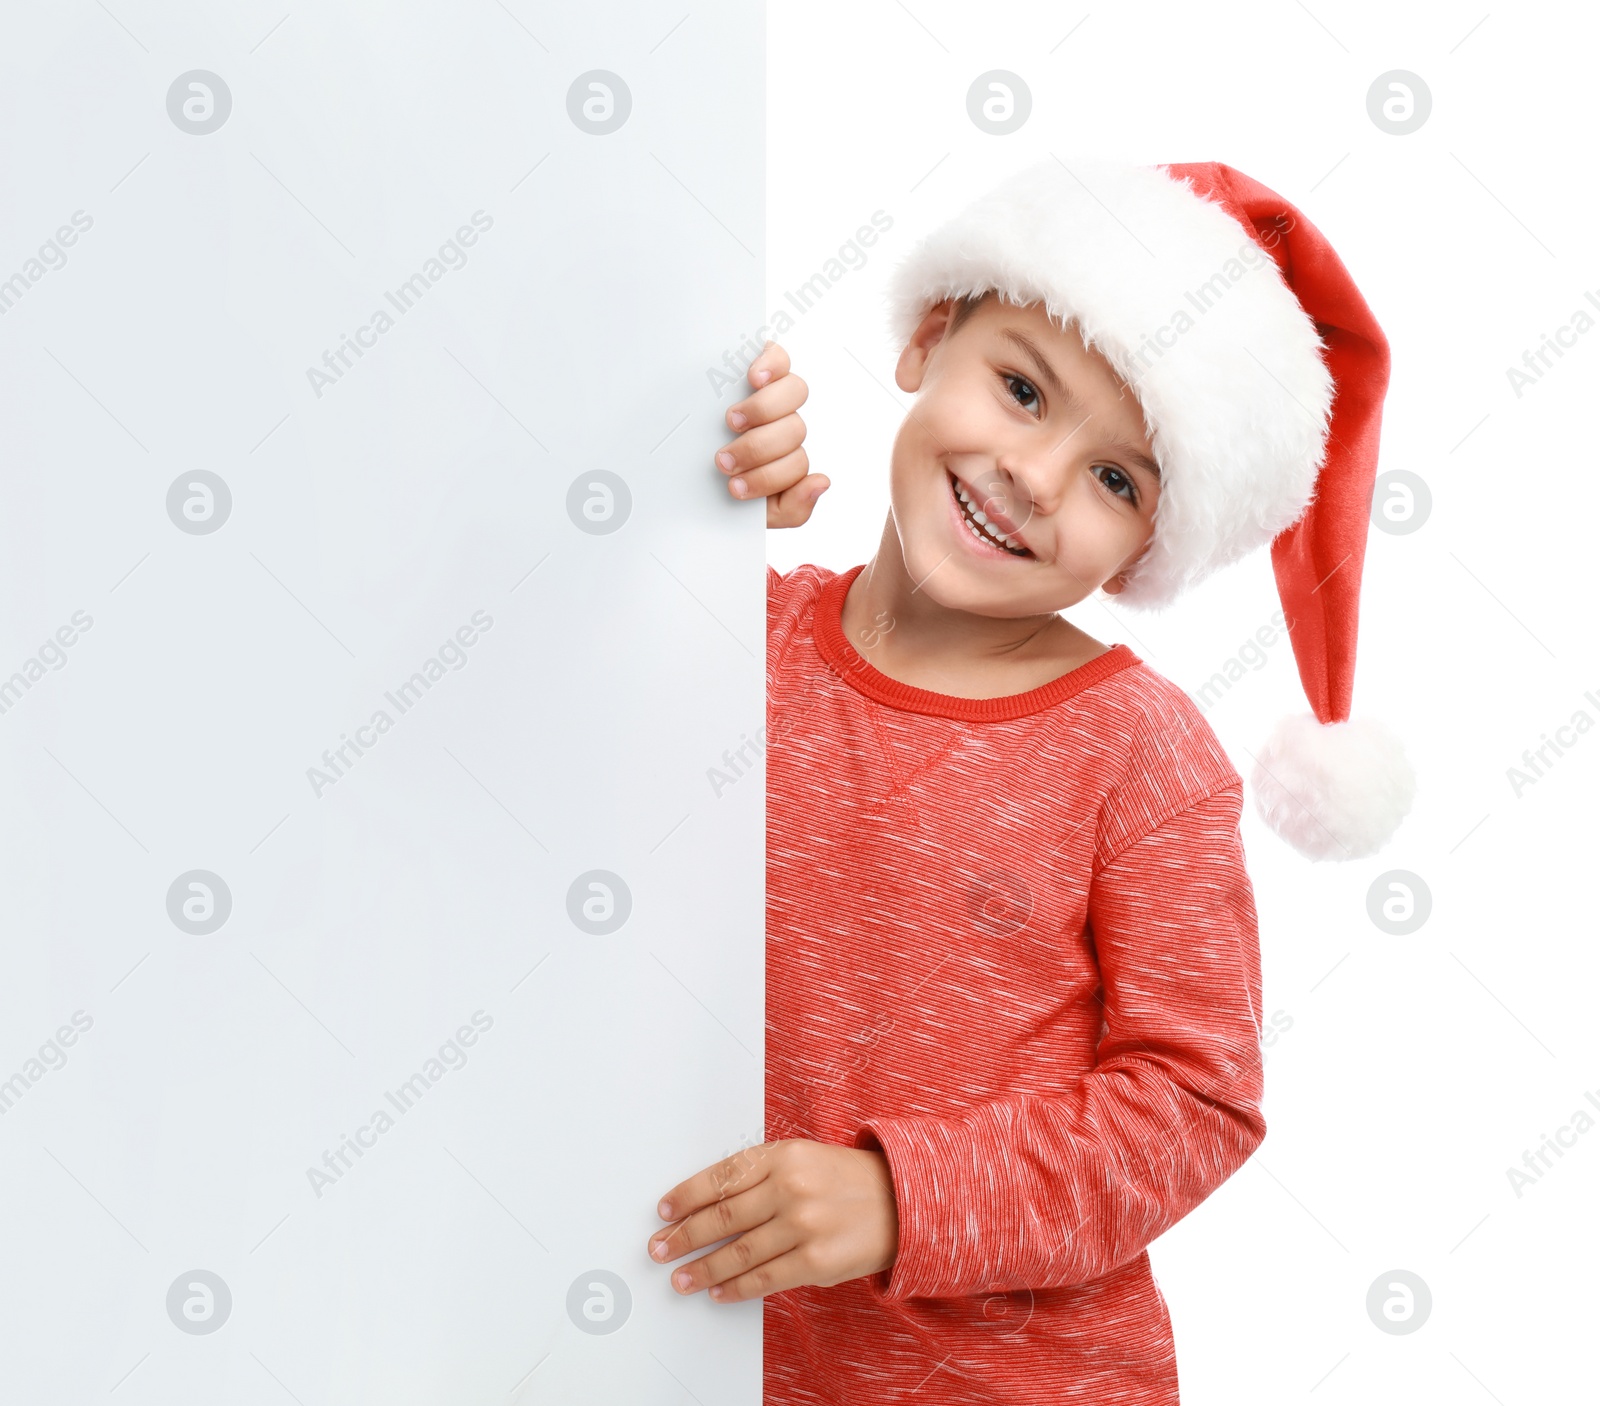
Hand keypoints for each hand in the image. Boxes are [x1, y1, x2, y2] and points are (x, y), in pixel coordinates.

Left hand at [647, 1138, 897, 1302]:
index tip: (663, 1211)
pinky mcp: (816, 1261)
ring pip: (739, 1252)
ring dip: (702, 1268)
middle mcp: (791, 1187)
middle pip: (722, 1216)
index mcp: (782, 1155)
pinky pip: (765, 1279)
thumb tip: (707, 1204)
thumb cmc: (843, 1179)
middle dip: (684, 1235)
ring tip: (680, 1278)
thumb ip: (758, 1174)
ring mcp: (804, 1225)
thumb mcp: (801, 1157)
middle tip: (659, 1248)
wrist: (902, 1201)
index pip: (720, 1177)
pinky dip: (736, 1288)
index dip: (686, 1196)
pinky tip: (717, 1291)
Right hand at [716, 342, 829, 526]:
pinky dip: (772, 364)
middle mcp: (785, 426)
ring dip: (762, 410)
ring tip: (732, 422)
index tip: (733, 488)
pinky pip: (781, 358)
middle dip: (756, 449)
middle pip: (794, 430)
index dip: (768, 477)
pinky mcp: (764, 367)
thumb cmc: (722, 484)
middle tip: (724, 460)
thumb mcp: (758, 511)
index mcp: (787, 459)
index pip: (797, 465)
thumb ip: (794, 508)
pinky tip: (755, 377)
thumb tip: (820, 482)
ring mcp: (776, 394)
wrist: (690, 474)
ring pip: (795, 393)